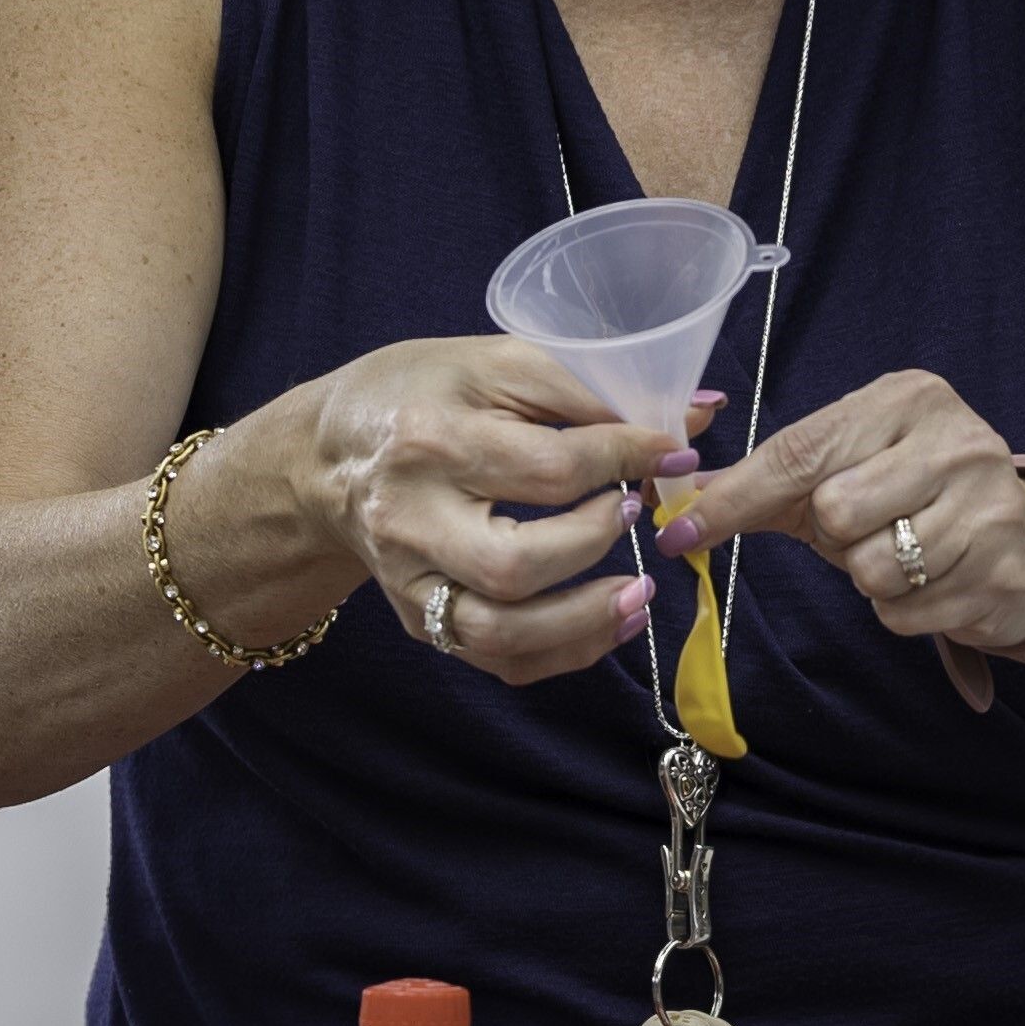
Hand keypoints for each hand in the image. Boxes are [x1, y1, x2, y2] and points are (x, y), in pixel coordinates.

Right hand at [283, 339, 695, 686]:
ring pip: (500, 632)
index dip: (627, 460)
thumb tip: (699, 414)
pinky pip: (496, 659)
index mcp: (431, 441)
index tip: (674, 452)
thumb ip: (589, 388)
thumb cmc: (418, 397)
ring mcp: (410, 581)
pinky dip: (563, 653)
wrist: (325, 457)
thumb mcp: (491, 366)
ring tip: (639, 592)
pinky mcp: (418, 618)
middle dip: (595, 542)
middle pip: (514, 563)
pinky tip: (608, 621)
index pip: (548, 467)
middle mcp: (411, 519)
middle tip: (634, 510)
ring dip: (584, 621)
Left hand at [658, 371, 1024, 706]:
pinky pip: (903, 613)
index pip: (800, 451)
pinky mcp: (1003, 572)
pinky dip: (901, 610)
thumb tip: (675, 510)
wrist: (1022, 539)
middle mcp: (957, 440)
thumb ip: (763, 483)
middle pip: (834, 512)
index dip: (736, 498)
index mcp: (907, 399)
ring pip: (871, 568)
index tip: (680, 533)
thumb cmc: (912, 496)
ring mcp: (989, 505)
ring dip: (869, 576)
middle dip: (833, 537)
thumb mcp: (843, 468)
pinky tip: (931, 581)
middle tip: (864, 527)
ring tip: (902, 551)